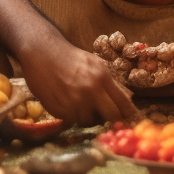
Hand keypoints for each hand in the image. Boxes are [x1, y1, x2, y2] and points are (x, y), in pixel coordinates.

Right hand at [18, 34, 136, 125]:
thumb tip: (126, 99)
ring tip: (79, 104)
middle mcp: (90, 91)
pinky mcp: (58, 109)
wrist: (42, 52)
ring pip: (89, 121)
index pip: (122, 103)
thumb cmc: (71, 58)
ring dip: (87, 116)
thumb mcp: (95, 64)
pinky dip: (71, 115)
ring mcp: (74, 101)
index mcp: (102, 78)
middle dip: (108, 117)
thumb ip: (109, 82)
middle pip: (109, 116)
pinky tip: (66, 103)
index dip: (128, 114)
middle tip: (102, 114)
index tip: (131, 120)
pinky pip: (71, 120)